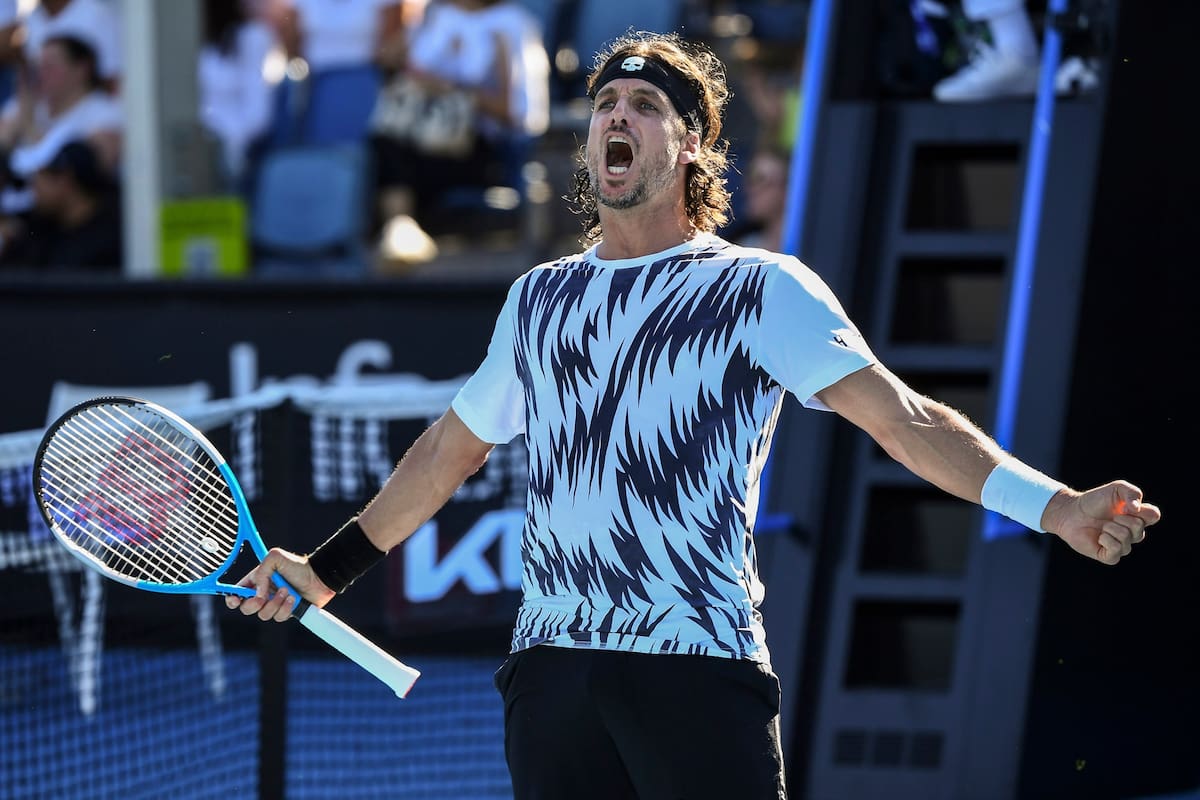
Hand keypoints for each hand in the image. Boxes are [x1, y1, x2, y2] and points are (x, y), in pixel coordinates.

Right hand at [224, 547, 335, 621]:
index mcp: (256, 580)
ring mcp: (274, 604)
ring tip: (287, 591)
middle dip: (254, 604)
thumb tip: (258, 594)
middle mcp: (263, 593)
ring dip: (275, 604)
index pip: (237, 592)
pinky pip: (278, 618)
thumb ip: (261, 572)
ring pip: (263, 615)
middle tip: (263, 597)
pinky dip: (285, 609)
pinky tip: (293, 599)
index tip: (236, 600)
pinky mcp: (285, 612)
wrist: (319, 577)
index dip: (232, 599)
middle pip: (246, 608)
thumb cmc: (298, 566)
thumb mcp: (275, 558)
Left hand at [1044, 480, 1160, 564]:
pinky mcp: (1109, 556)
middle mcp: (1133, 533)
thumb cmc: (1094, 501)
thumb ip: (1132, 493)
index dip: (1141, 510)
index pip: (1154, 515)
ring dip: (1110, 528)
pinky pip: (1116, 551)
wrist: (1071, 512)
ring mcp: (1122, 546)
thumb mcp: (1116, 489)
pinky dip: (1106, 540)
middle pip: (1139, 527)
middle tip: (1109, 516)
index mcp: (1138, 517)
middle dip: (1121, 518)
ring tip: (1102, 526)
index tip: (1125, 505)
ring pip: (1126, 539)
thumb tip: (1137, 509)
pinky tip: (1099, 536)